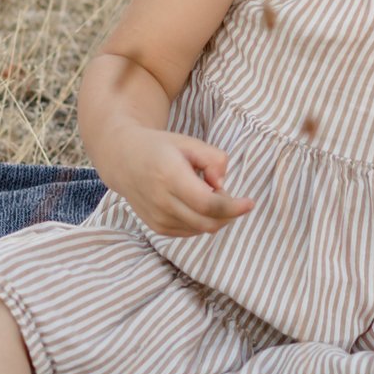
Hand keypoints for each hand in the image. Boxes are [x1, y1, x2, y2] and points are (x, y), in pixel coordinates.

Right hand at [117, 129, 254, 236]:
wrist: (124, 159)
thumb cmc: (161, 148)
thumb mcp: (190, 142)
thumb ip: (214, 159)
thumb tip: (221, 185)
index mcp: (170, 176)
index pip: (208, 204)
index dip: (233, 207)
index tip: (249, 202)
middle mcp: (161, 201)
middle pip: (207, 222)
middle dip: (228, 214)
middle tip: (228, 195)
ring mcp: (157, 218)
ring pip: (201, 229)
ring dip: (215, 217)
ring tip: (207, 194)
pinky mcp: (157, 227)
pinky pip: (190, 231)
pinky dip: (201, 221)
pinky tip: (196, 204)